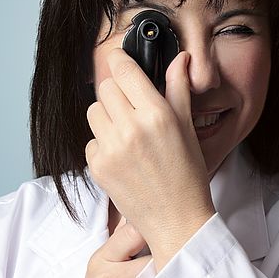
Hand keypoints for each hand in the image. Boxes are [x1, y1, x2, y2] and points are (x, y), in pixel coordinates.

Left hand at [85, 49, 215, 264]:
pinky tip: (123, 157)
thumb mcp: (187, 126)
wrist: (177, 220)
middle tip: (132, 107)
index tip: (118, 57)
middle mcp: (131, 128)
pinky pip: (91, 140)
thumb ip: (179, 88)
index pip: (124, 70)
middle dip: (117, 92)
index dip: (119, 59)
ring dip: (107, 116)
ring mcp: (111, 148)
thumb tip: (181, 58)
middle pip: (106, 88)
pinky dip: (103, 144)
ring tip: (127, 132)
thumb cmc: (188, 173)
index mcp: (156, 114)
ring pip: (94, 111)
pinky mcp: (97, 167)